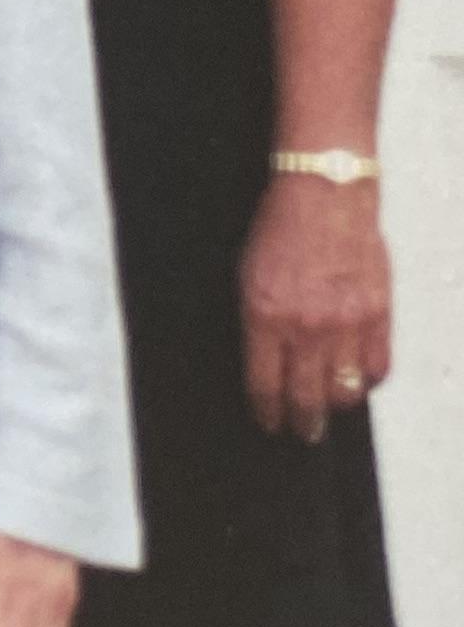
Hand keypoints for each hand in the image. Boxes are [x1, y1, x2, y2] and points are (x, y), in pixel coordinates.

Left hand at [240, 173, 390, 442]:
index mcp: (265, 317)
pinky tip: (359, 379)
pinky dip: (369, 380)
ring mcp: (346, 322)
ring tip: (331, 408)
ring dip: (336, 405)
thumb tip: (268, 366)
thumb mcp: (248, 279)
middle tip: (304, 432)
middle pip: (306, 399)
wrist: (325, 194)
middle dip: (303, 423)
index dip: (267, 413)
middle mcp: (306, 326)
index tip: (270, 422)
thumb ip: (259, 326)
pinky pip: (378, 366)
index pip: (265, 386)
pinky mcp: (378, 313)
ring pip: (345, 391)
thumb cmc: (282, 229)